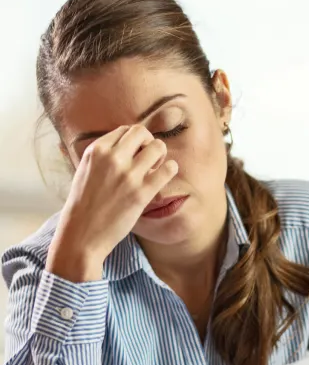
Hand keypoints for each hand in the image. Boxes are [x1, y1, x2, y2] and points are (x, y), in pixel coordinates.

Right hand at [47, 124, 178, 280]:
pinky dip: (170, 170)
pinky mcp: (141, 193)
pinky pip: (168, 169)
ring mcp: (127, 175)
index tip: (135, 154)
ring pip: (158, 147)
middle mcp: (112, 158)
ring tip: (155, 170)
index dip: (134, 141)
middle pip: (142, 132)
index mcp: (96, 150)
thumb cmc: (84, 205)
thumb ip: (101, 156)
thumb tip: (122, 145)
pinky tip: (164, 177)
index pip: (124, 130)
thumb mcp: (84, 170)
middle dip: (148, 143)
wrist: (81, 234)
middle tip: (148, 160)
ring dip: (160, 156)